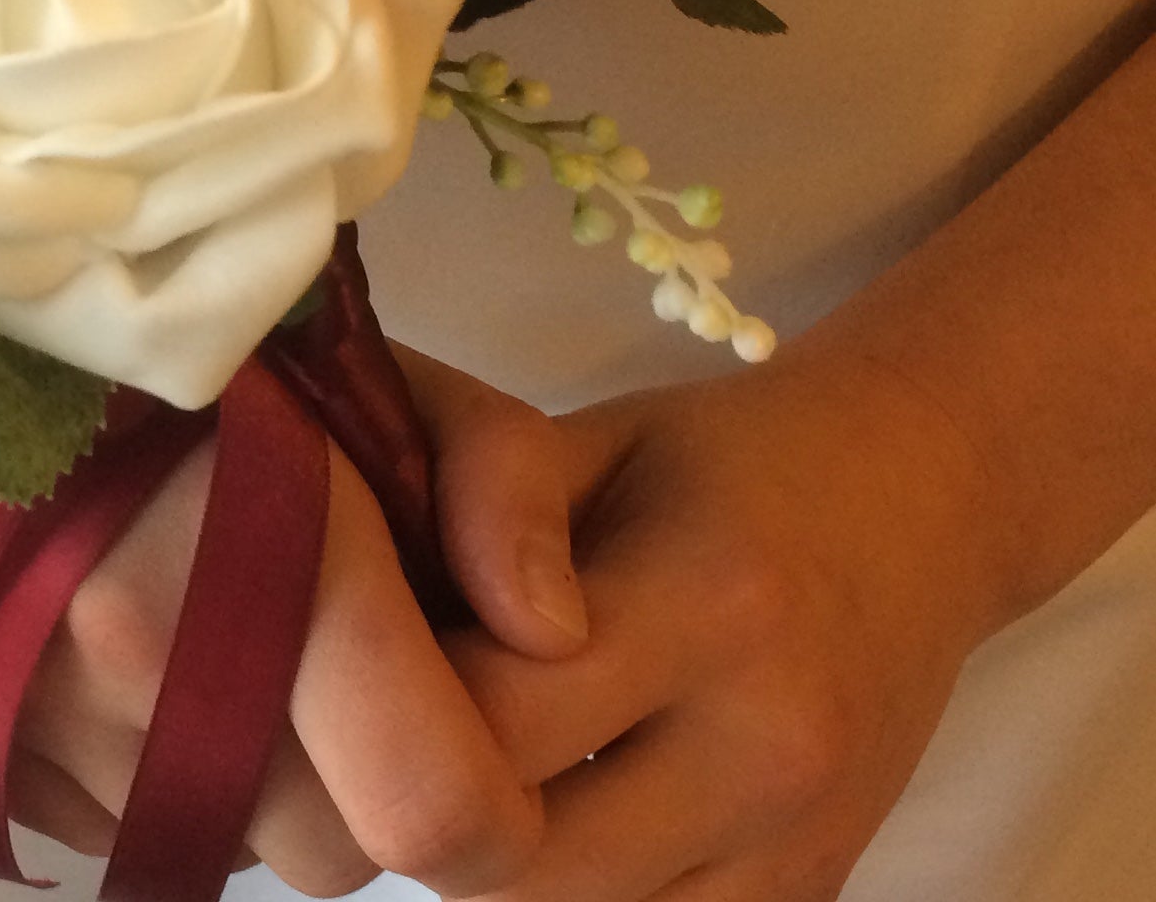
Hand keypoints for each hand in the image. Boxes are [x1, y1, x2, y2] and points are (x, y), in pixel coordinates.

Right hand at [0, 409, 581, 897]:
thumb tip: (559, 635)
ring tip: (248, 627)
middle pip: (338, 849)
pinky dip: (177, 768)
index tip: (488, 722)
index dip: (499, 799)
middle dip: (377, 778)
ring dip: (273, 774)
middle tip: (358, 647)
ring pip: (236, 842)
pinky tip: (165, 652)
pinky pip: (140, 828)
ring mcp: (51, 735)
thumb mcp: (375, 364)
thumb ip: (503, 480)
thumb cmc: (191, 338)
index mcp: (264, 575)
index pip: (435, 809)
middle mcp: (147, 684)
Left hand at [402, 344, 1007, 901]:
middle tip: (406, 722)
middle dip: (428, 805)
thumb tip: (391, 632)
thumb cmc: (724, 458)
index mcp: (704, 602)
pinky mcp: (812, 898)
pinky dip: (584, 893)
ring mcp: (799, 847)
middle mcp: (765, 747)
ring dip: (499, 865)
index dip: (395, 703)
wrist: (924, 500)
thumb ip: (484, 510)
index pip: (491, 726)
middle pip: (519, 864)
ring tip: (489, 759)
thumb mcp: (592, 437)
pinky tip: (569, 803)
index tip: (368, 656)